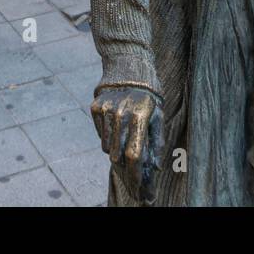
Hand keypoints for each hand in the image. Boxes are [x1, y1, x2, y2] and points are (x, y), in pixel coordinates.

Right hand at [91, 86, 163, 203]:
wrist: (129, 65)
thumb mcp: (158, 115)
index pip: (135, 154)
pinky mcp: (95, 106)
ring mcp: (106, 109)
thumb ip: (156, 142)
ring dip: (116, 151)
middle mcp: (122, 112)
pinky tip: (117, 126)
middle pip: (118, 154)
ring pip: (107, 147)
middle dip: (125, 168)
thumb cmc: (148, 95)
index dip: (135, 175)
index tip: (138, 188)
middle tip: (132, 174)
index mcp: (141, 115)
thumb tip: (153, 168)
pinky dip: (108, 137)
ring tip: (125, 141)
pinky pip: (100, 134)